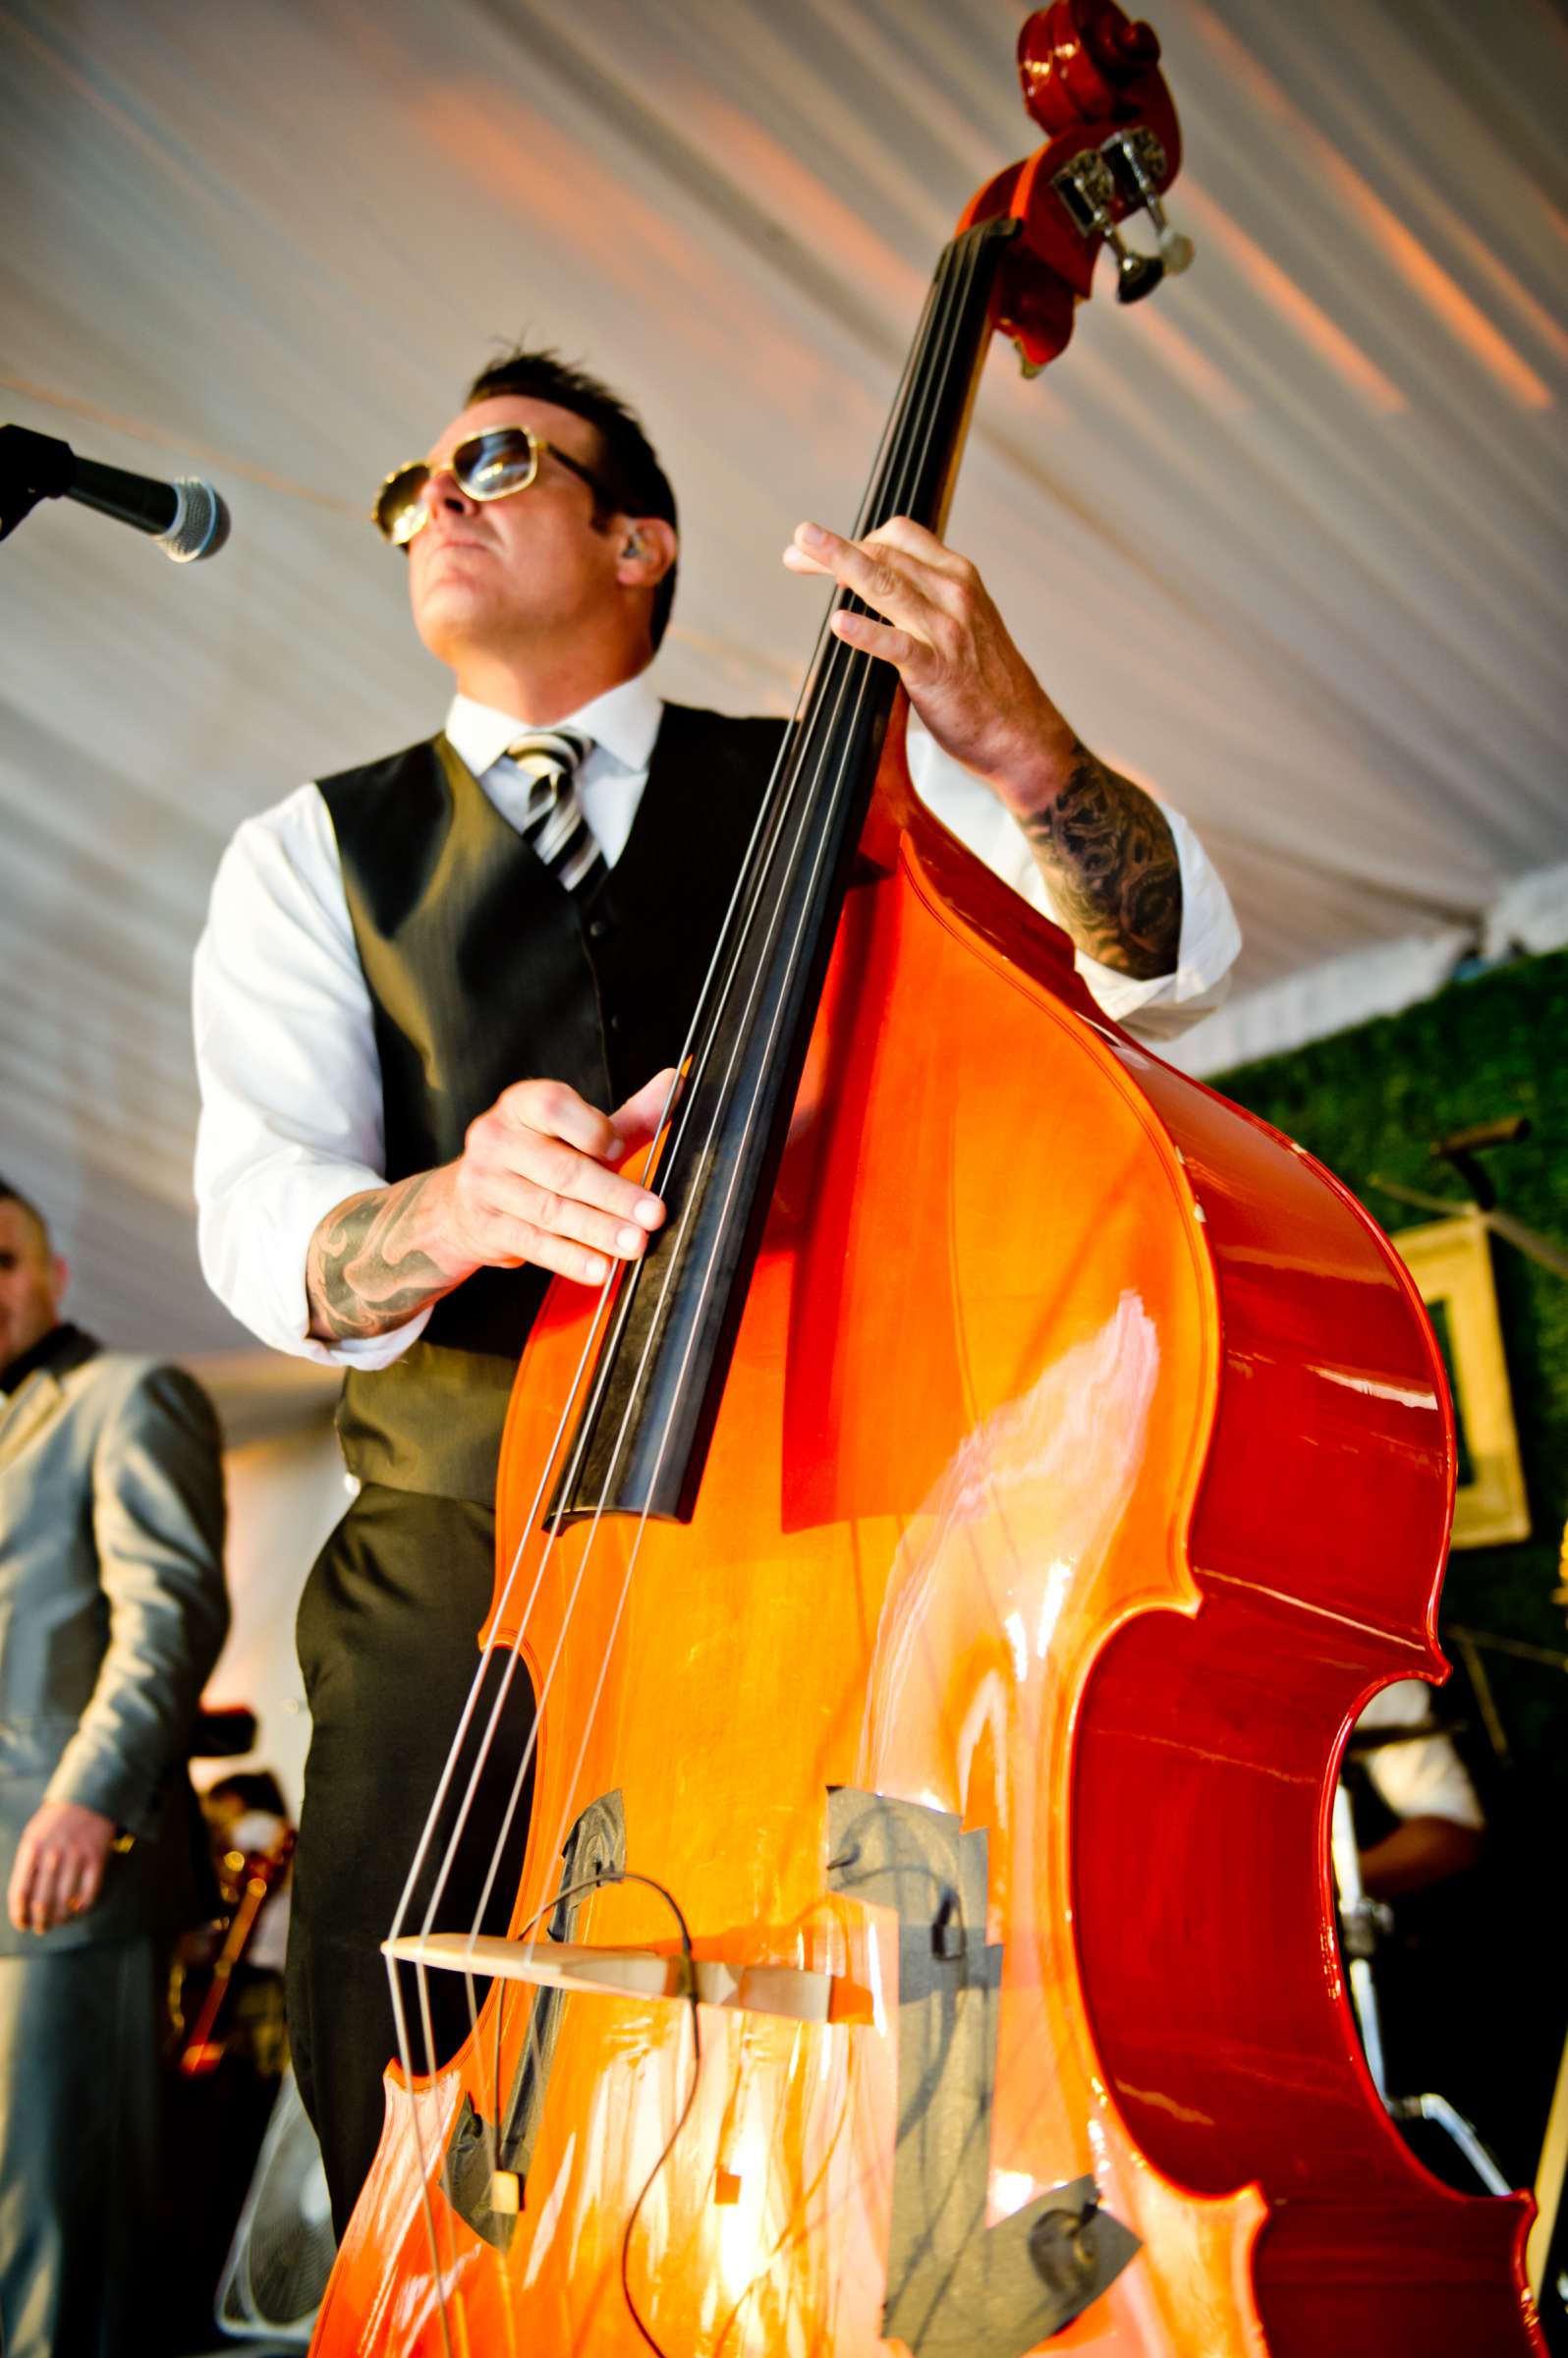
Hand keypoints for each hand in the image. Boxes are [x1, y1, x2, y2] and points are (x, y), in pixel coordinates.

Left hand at [7, 1800, 116, 1933]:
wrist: (89, 1798)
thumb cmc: (56, 1821)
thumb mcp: (33, 1835)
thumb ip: (26, 1865)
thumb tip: (21, 1901)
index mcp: (32, 1848)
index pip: (20, 1892)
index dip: (19, 1914)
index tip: (22, 1924)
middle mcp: (53, 1854)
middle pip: (42, 1902)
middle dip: (39, 1922)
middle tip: (41, 1928)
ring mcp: (77, 1857)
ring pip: (65, 1903)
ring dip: (59, 1919)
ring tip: (58, 1922)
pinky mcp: (97, 1859)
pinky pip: (89, 1894)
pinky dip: (82, 1908)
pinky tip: (77, 1910)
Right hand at [439, 1067, 673, 1287]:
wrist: (462, 1204)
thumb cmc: (534, 1160)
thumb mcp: (576, 1134)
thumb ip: (628, 1117)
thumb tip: (676, 1083)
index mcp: (521, 1106)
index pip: (552, 1106)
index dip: (589, 1127)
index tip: (618, 1149)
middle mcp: (497, 1140)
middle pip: (561, 1168)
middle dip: (613, 1194)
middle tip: (652, 1215)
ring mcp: (487, 1185)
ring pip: (551, 1210)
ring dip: (598, 1230)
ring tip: (634, 1243)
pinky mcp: (487, 1227)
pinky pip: (535, 1244)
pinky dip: (570, 1258)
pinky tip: (599, 1267)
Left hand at [783, 516, 1074, 817]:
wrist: (1019, 731)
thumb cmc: (983, 678)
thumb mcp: (961, 619)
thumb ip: (924, 596)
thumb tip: (873, 583)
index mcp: (958, 576)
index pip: (901, 536)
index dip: (858, 536)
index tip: (824, 550)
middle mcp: (953, 593)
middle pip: (884, 553)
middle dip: (834, 549)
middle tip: (796, 548)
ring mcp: (945, 630)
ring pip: (885, 583)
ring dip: (839, 561)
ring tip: (801, 551)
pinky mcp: (936, 670)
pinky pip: (896, 645)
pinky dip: (866, 632)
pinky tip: (839, 623)